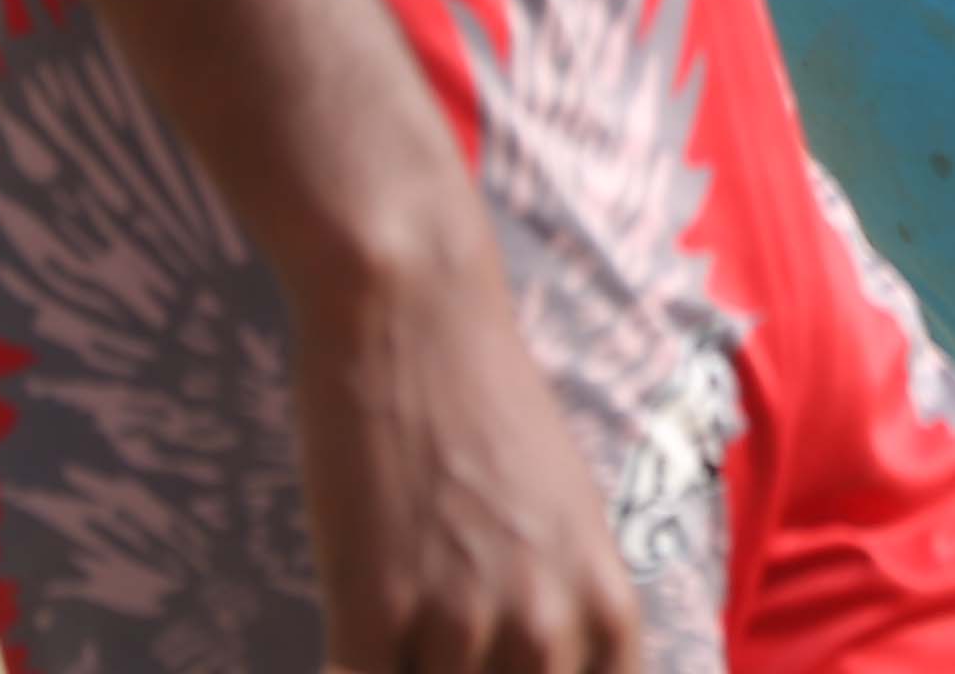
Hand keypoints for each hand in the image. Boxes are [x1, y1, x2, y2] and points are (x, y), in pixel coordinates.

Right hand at [288, 248, 642, 673]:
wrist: (415, 316)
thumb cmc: (487, 416)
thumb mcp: (566, 523)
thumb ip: (563, 615)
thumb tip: (540, 669)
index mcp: (606, 610)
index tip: (492, 662)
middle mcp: (546, 628)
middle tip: (433, 619)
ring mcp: (461, 622)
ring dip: (404, 659)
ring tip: (396, 605)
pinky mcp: (371, 608)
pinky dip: (348, 663)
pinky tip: (351, 623)